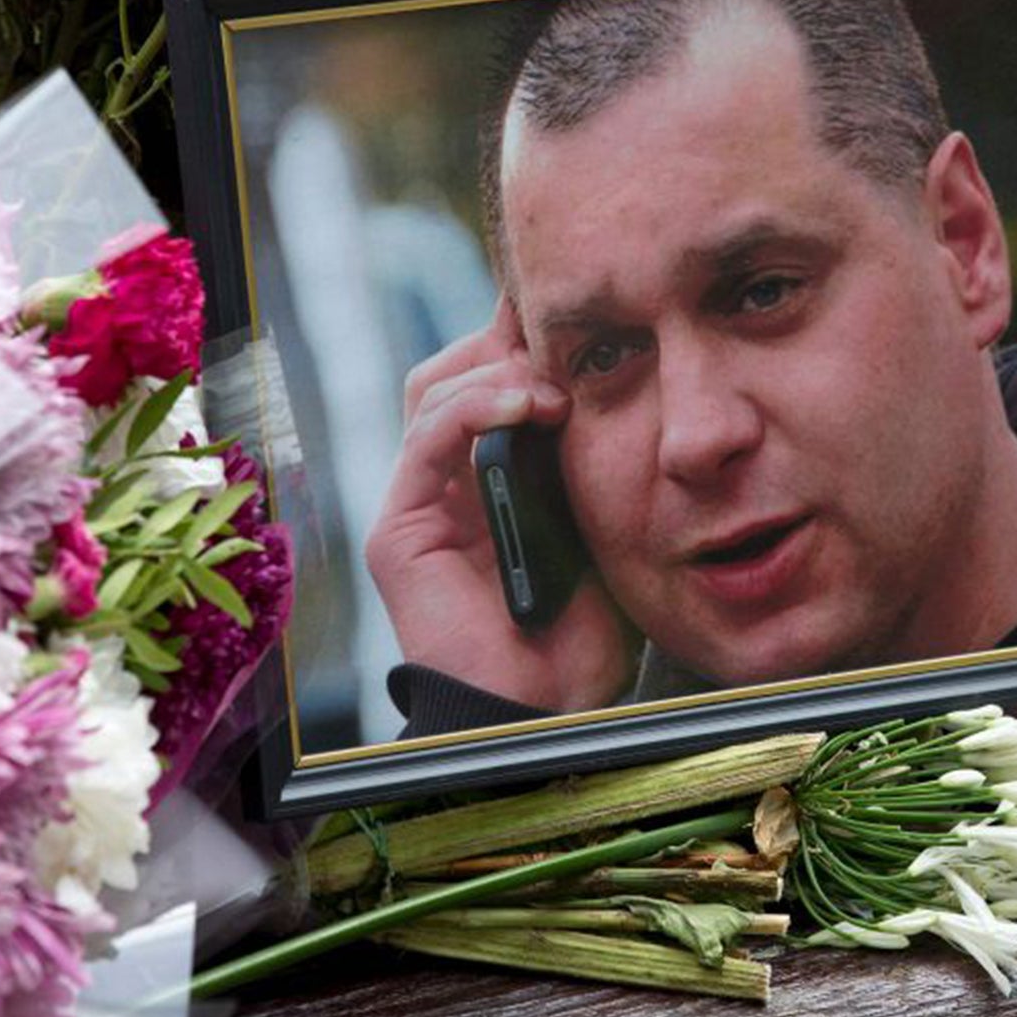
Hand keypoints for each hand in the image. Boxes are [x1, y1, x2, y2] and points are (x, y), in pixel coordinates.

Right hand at [363, 298, 634, 712]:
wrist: (551, 706)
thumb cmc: (585, 623)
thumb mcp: (600, 512)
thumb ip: (589, 450)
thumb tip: (616, 373)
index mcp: (492, 472)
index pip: (491, 374)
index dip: (525, 337)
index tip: (578, 309)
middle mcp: (446, 481)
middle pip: (456, 368)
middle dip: (509, 341)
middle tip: (566, 336)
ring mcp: (418, 503)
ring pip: (435, 389)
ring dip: (497, 369)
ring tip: (554, 383)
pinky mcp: (400, 531)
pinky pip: (425, 440)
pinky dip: (472, 407)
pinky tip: (524, 404)